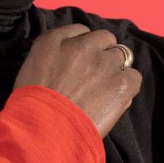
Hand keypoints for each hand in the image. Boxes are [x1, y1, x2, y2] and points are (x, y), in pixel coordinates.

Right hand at [13, 25, 142, 138]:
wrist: (44, 131)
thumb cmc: (30, 107)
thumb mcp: (29, 70)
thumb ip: (51, 56)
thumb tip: (70, 61)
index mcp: (53, 41)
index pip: (81, 31)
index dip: (84, 48)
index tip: (81, 63)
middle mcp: (81, 46)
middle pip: (105, 39)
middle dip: (102, 55)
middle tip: (95, 77)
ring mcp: (103, 63)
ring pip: (122, 56)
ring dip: (115, 70)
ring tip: (105, 91)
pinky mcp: (121, 83)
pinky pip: (134, 76)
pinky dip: (128, 86)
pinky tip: (115, 99)